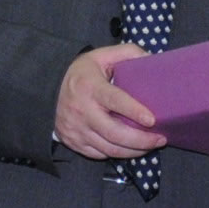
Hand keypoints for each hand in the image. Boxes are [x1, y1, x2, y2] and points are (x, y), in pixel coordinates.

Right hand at [55, 45, 164, 160]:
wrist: (47, 89)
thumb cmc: (82, 73)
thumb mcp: (101, 56)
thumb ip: (128, 53)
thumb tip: (151, 59)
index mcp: (90, 87)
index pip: (114, 101)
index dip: (134, 111)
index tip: (152, 120)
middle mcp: (82, 111)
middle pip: (114, 133)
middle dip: (141, 140)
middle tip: (161, 139)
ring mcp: (76, 130)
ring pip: (109, 149)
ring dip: (133, 151)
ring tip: (151, 146)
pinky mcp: (73, 142)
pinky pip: (99, 154)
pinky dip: (118, 154)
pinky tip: (131, 149)